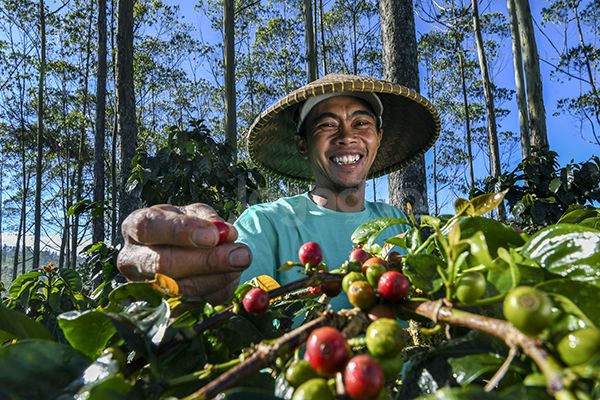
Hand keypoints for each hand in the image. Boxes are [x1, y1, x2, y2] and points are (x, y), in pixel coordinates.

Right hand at [117, 203, 251, 303]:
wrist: (183, 249)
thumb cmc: (186, 226)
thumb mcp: (195, 213)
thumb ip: (209, 220)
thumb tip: (226, 236)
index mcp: (135, 227)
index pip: (149, 228)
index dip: (181, 232)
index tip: (213, 236)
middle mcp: (133, 260)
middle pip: (164, 264)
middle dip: (207, 261)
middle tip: (241, 254)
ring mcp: (145, 287)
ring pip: (180, 288)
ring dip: (217, 277)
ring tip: (242, 261)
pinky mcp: (162, 307)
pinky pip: (194, 304)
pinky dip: (218, 290)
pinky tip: (231, 276)